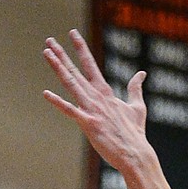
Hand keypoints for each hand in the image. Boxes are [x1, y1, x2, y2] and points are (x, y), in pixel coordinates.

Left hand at [43, 31, 150, 174]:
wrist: (135, 154)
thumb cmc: (135, 134)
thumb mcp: (137, 107)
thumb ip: (135, 88)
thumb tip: (141, 73)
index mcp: (106, 92)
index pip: (91, 64)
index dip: (80, 48)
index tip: (72, 33)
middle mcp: (97, 97)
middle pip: (76, 71)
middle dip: (62, 55)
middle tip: (49, 41)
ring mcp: (92, 110)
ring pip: (71, 84)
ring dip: (58, 68)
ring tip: (47, 53)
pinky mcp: (89, 124)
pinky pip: (70, 111)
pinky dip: (58, 102)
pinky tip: (46, 93)